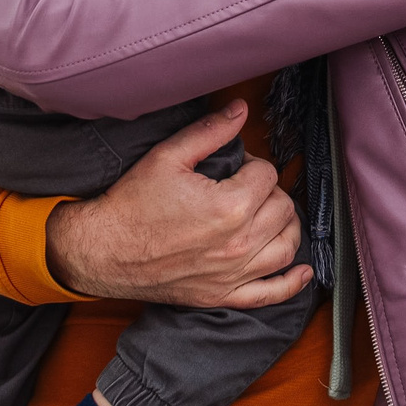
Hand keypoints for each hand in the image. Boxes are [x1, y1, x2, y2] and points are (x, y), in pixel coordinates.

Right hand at [42, 100, 311, 308]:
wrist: (103, 250)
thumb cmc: (131, 203)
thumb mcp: (167, 156)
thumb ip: (210, 131)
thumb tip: (241, 110)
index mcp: (229, 207)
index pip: (267, 174)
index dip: (252, 163)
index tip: (233, 166)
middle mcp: (239, 244)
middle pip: (282, 207)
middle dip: (268, 190)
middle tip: (243, 185)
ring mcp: (233, 274)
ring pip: (287, 246)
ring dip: (286, 225)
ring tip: (269, 212)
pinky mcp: (222, 295)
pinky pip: (271, 294)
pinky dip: (292, 283)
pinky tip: (302, 270)